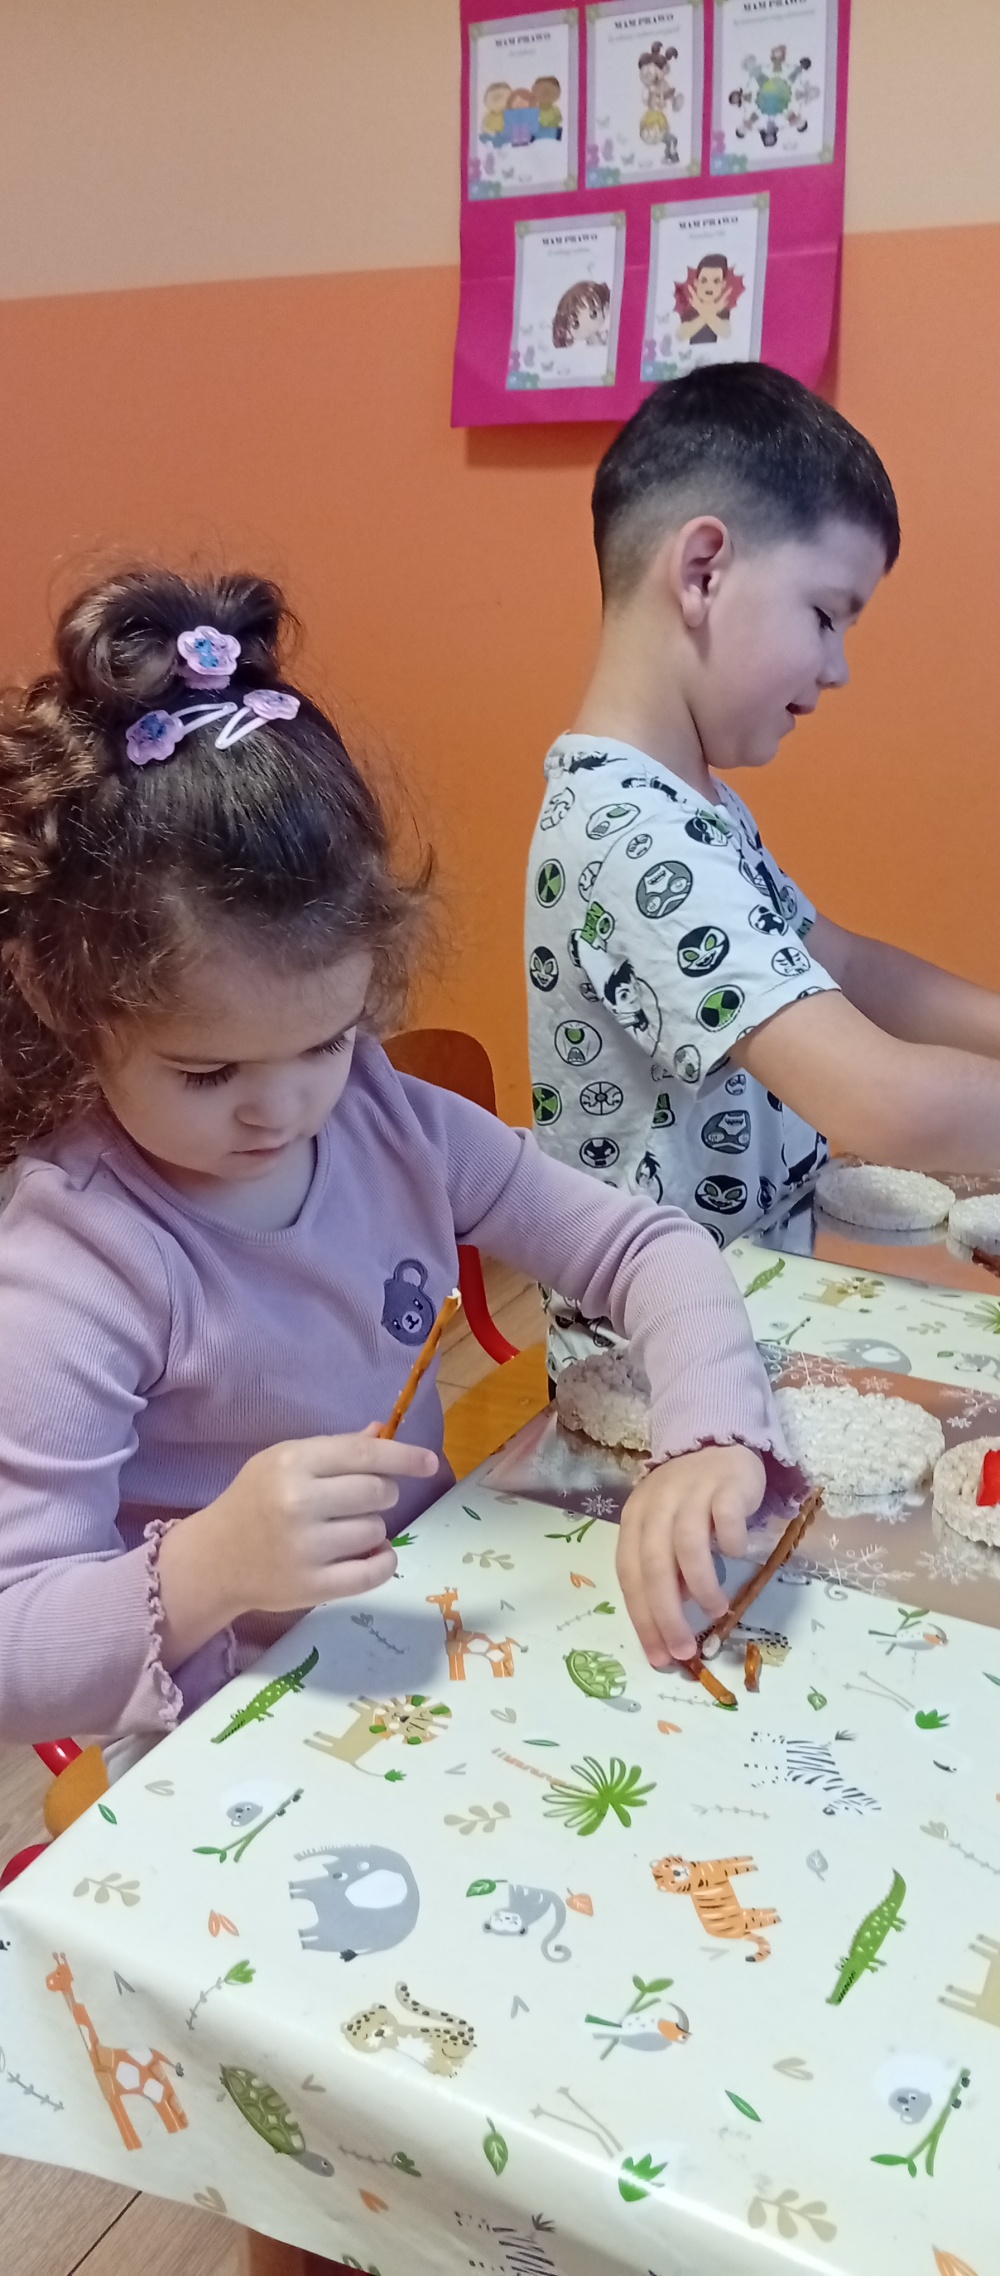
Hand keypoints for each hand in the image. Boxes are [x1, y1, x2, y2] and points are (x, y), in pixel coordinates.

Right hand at [205, 1424, 437, 1619]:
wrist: (213, 1559)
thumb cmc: (253, 1501)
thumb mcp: (282, 1461)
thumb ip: (334, 1448)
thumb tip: (383, 1433)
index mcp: (293, 1463)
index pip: (365, 1454)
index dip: (404, 1456)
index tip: (429, 1462)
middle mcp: (300, 1502)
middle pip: (378, 1492)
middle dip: (381, 1494)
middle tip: (360, 1501)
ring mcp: (306, 1548)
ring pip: (377, 1531)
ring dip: (373, 1530)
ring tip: (344, 1531)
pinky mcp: (312, 1586)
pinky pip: (374, 1572)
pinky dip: (383, 1562)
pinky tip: (373, 1555)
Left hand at [616, 1445, 765, 1668]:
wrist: (718, 1445)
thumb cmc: (690, 1501)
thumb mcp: (666, 1533)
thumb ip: (663, 1570)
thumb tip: (670, 1619)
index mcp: (635, 1520)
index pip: (630, 1575)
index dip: (642, 1618)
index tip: (659, 1656)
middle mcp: (657, 1505)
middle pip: (655, 1566)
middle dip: (667, 1615)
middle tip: (684, 1649)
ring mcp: (690, 1492)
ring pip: (687, 1546)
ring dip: (701, 1585)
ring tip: (717, 1610)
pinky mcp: (725, 1485)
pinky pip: (725, 1518)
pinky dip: (730, 1542)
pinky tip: (737, 1554)